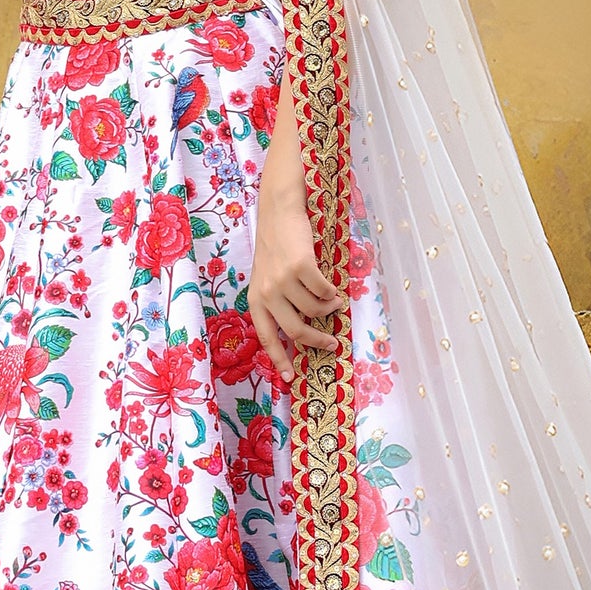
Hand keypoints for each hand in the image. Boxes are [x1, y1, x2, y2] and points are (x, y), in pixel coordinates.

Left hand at [249, 174, 344, 385]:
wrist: (279, 211)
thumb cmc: (276, 246)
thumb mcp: (267, 277)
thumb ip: (278, 301)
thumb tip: (302, 329)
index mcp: (256, 299)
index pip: (267, 337)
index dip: (279, 359)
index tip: (289, 378)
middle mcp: (266, 292)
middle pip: (296, 330)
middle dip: (317, 341)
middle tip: (332, 344)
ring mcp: (283, 279)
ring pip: (314, 309)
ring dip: (329, 309)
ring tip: (335, 303)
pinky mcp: (301, 266)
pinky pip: (324, 290)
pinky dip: (332, 293)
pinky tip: (334, 290)